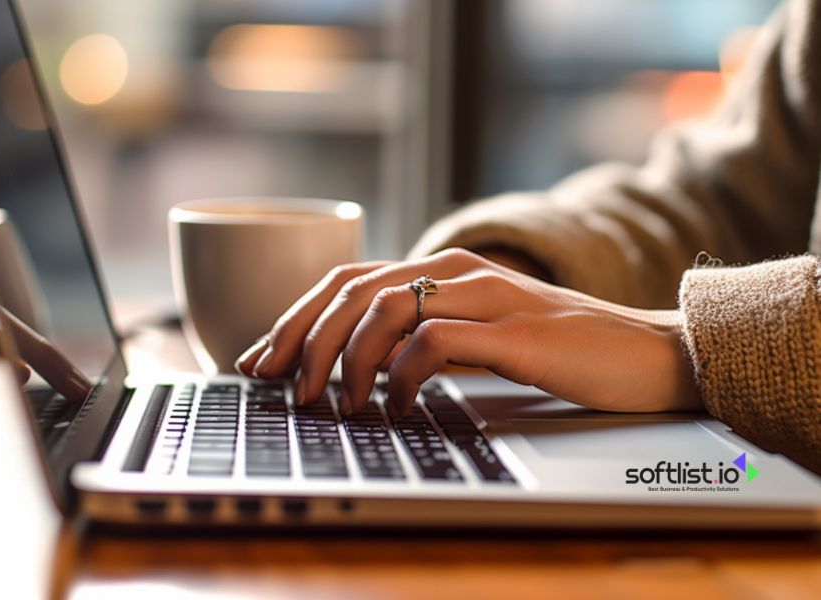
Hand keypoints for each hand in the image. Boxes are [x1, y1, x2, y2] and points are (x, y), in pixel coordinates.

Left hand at [235, 248, 701, 416]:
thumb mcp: (483, 332)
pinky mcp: (514, 329)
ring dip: (343, 358)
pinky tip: (394, 406)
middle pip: (352, 287)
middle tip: (275, 381)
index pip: (349, 278)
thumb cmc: (563, 349)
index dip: (297, 316)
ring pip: (384, 308)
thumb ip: (430, 331)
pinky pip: (434, 342)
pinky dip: (399, 375)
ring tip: (330, 402)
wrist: (649, 352)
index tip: (264, 359)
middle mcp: (459, 269)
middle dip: (301, 334)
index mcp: (445, 267)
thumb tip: (364, 364)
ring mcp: (487, 294)